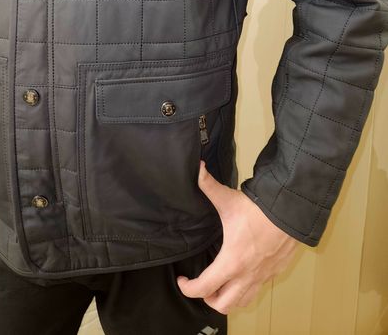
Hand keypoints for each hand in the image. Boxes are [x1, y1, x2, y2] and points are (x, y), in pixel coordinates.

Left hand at [177, 160, 298, 313]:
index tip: (182, 279)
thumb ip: (208, 184)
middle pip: (222, 305)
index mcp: (231, 262)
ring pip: (242, 302)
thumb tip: (196, 169)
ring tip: (219, 284)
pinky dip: (245, 291)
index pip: (203, 288)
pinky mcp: (274, 273)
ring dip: (228, 298)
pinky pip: (257, 291)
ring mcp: (261, 276)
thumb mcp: (229, 199)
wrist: (292, 213)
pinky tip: (241, 276)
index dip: (188, 288)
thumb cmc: (259, 210)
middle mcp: (246, 275)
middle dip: (208, 299)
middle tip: (201, 284)